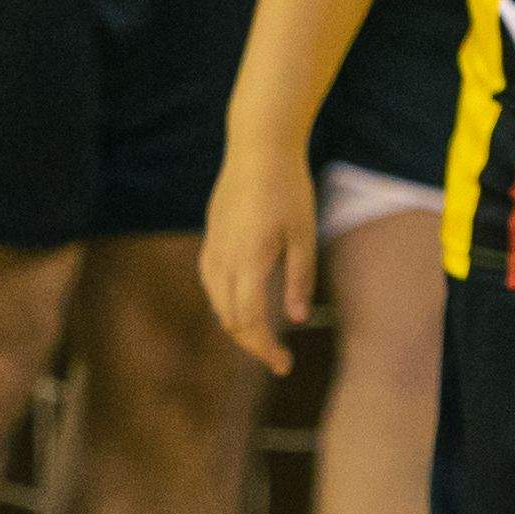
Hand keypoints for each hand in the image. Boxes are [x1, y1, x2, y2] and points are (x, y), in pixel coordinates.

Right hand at [202, 141, 318, 371]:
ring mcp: (212, 248)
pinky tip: (246, 305)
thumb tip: (296, 319)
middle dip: (253, 344)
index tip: (284, 365)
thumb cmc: (288, 189)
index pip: (249, 321)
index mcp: (248, 260)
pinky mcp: (210, 239)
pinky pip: (212, 284)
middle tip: (279, 359)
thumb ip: (299, 279)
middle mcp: (223, 258)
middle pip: (229, 318)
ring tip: (265, 337)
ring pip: (217, 303)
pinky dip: (227, 304)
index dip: (265, 349)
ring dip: (238, 326)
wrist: (258, 148)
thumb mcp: (304, 235)